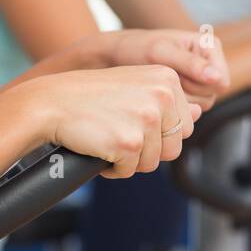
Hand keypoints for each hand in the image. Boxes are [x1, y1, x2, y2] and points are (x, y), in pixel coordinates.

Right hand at [23, 66, 201, 179]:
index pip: (186, 125)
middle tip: (119, 133)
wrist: (52, 102)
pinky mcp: (129, 142)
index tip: (132, 120)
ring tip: (107, 137)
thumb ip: (167, 100)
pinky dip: (112, 168)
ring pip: (152, 163)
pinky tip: (98, 146)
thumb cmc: (90, 95)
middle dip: (147, 150)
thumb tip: (198, 112)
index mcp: (167, 79)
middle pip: (174, 147)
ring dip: (129, 160)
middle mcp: (162, 96)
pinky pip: (129, 171)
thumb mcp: (134, 86)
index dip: (158, 133)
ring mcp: (147, 119)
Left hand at [77, 28, 229, 110]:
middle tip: (162, 81)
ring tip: (158, 86)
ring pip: (201, 106)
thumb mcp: (160, 52)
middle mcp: (208, 63)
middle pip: (212, 96)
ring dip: (178, 101)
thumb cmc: (135, 47)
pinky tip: (157, 94)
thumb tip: (217, 77)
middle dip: (186, 94)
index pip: (221, 81)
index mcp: (209, 46)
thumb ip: (189, 64)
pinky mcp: (187, 92)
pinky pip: (188, 110)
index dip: (199, 85)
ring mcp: (198, 79)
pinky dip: (172, 106)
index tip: (175, 77)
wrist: (115, 58)